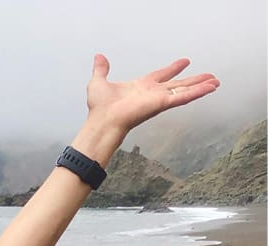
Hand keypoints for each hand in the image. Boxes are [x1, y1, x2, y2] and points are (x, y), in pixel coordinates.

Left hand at [85, 54, 218, 133]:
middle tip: (210, 76)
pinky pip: (184, 97)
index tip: (185, 62)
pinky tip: (210, 88)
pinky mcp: (162, 104)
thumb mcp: (98, 82)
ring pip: (185, 91)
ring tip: (216, 82)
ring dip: (201, 86)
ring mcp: (159, 99)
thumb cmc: (100, 107)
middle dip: (194, 80)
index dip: (173, 69)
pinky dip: (198, 92)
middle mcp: (153, 93)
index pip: (161, 75)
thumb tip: (99, 57)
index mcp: (141, 86)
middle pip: (178, 84)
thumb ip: (101, 69)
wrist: (103, 120)